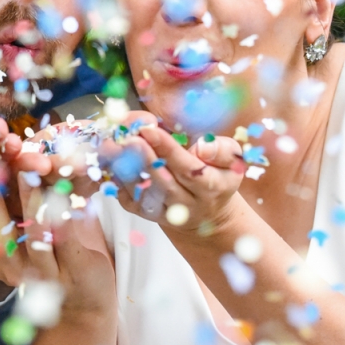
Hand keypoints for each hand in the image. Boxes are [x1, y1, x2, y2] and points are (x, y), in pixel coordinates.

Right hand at [0, 156, 114, 321]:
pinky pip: (64, 240)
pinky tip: (59, 192)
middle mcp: (13, 270)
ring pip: (31, 236)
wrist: (84, 301)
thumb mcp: (21, 235)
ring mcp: (44, 273)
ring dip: (26, 200)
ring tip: (26, 170)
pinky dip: (59, 215)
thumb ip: (7, 205)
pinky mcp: (73, 271)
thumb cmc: (48, 259)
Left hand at [109, 125, 246, 239]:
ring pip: (143, 193)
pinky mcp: (147, 215)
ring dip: (127, 169)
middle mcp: (187, 204)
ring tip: (115, 146)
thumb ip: (222, 150)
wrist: (208, 213)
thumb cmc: (218, 177)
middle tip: (127, 137)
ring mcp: (165, 212)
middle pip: (163, 183)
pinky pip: (130, 199)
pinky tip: (112, 162)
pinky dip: (118, 182)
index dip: (168, 150)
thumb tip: (203, 147)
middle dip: (144, 159)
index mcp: (211, 188)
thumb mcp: (232, 162)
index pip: (188, 169)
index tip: (150, 129)